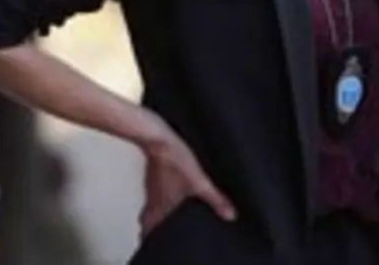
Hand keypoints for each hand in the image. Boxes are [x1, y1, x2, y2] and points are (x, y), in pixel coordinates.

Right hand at [136, 112, 235, 237]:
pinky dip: (163, 195)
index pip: (149, 228)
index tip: (154, 242)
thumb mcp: (199, 182)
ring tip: (171, 215)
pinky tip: (174, 190)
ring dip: (159, 210)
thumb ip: (215, 199)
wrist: (157, 135)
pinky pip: (156, 188)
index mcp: (159, 206)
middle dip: (155, 225)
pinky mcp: (155, 171)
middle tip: (163, 231)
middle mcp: (153, 197)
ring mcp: (152, 184)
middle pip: (149, 218)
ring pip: (152, 203)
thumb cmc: (175, 159)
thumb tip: (230, 215)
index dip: (151, 237)